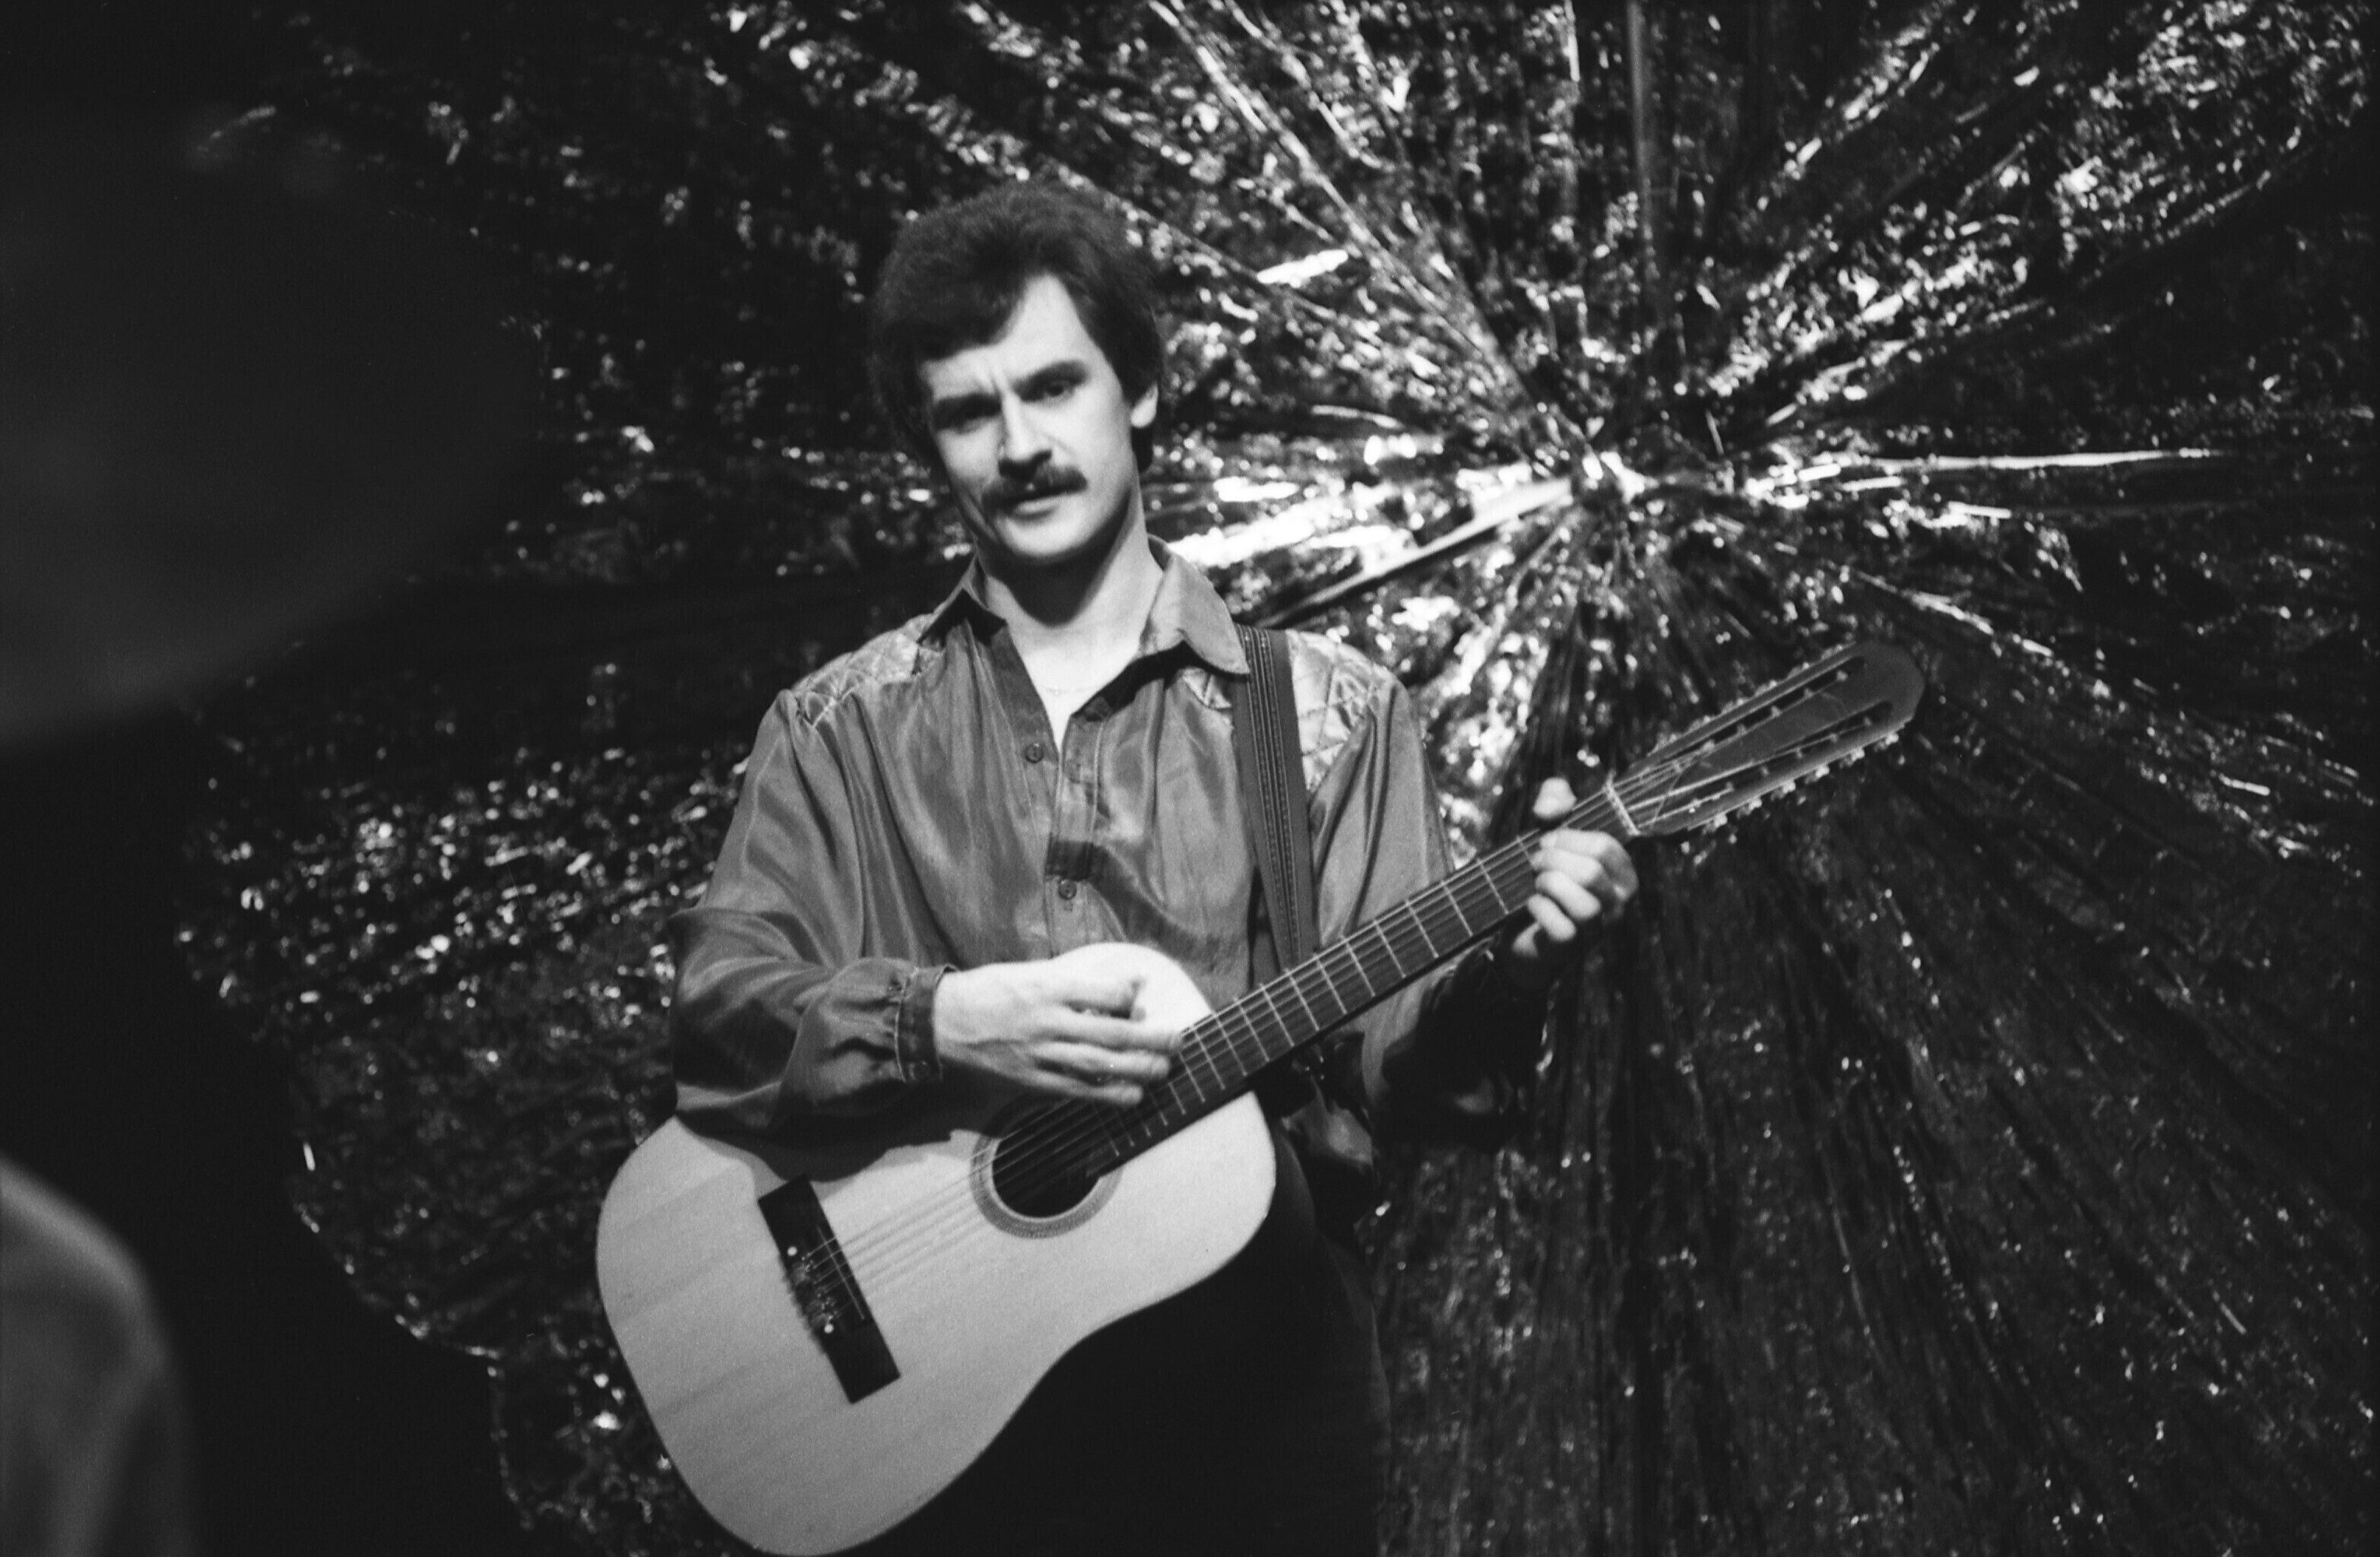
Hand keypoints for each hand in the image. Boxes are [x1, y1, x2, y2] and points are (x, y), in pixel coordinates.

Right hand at [932, 943, 1194, 1105]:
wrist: (942, 1023)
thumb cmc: (989, 990)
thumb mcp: (1030, 973)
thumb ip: (1075, 983)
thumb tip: (1123, 990)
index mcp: (1048, 987)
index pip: (1104, 994)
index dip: (1129, 997)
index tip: (1140, 999)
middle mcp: (1048, 1020)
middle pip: (1111, 1031)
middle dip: (1150, 1037)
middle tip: (1178, 1040)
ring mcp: (1040, 1053)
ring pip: (1099, 1064)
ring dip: (1137, 1068)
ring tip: (1164, 1069)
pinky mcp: (1032, 1080)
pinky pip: (1077, 1090)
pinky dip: (1107, 1094)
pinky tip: (1132, 1096)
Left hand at [1494, 776, 1637, 994]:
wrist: (1524, 928)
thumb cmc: (1546, 872)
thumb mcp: (1553, 825)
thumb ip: (1555, 797)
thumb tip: (1550, 808)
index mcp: (1623, 873)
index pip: (1605, 846)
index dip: (1568, 837)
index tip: (1547, 839)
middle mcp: (1619, 902)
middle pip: (1591, 871)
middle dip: (1553, 859)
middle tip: (1536, 861)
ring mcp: (1598, 927)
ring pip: (1582, 902)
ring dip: (1548, 883)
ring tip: (1537, 881)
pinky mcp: (1572, 946)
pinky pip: (1559, 925)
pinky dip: (1538, 907)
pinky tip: (1531, 903)